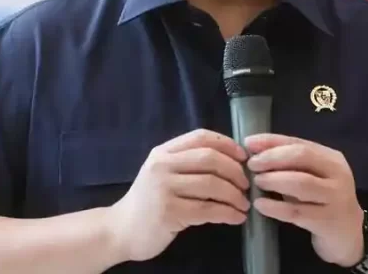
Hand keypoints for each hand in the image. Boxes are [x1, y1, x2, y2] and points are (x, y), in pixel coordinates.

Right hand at [107, 129, 250, 262]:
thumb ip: (188, 163)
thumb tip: (233, 161)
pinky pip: (208, 210)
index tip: (244, 157)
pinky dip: (228, 213)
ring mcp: (164, 189)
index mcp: (163, 152)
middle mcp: (162, 166)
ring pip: (212, 185)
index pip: (201, 137)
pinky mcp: (169, 213)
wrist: (121, 230)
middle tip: (246, 185)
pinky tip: (236, 218)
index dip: (227, 144)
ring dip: (234, 195)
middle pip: (210, 159)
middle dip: (235, 171)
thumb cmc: (148, 201)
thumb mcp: (163, 173)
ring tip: (243, 204)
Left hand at [244, 133, 363, 266]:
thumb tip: (254, 152)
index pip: (299, 143)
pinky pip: (297, 212)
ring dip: (274, 179)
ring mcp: (335, 198)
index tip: (248, 143)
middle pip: (302, 157)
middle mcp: (337, 174)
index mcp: (331, 158)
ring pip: (301, 183)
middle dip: (272, 158)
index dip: (272, 141)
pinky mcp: (327, 221)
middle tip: (251, 164)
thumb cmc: (322, 202)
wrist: (348, 235)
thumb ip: (289, 164)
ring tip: (256, 182)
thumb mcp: (311, 178)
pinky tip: (261, 205)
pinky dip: (276, 207)